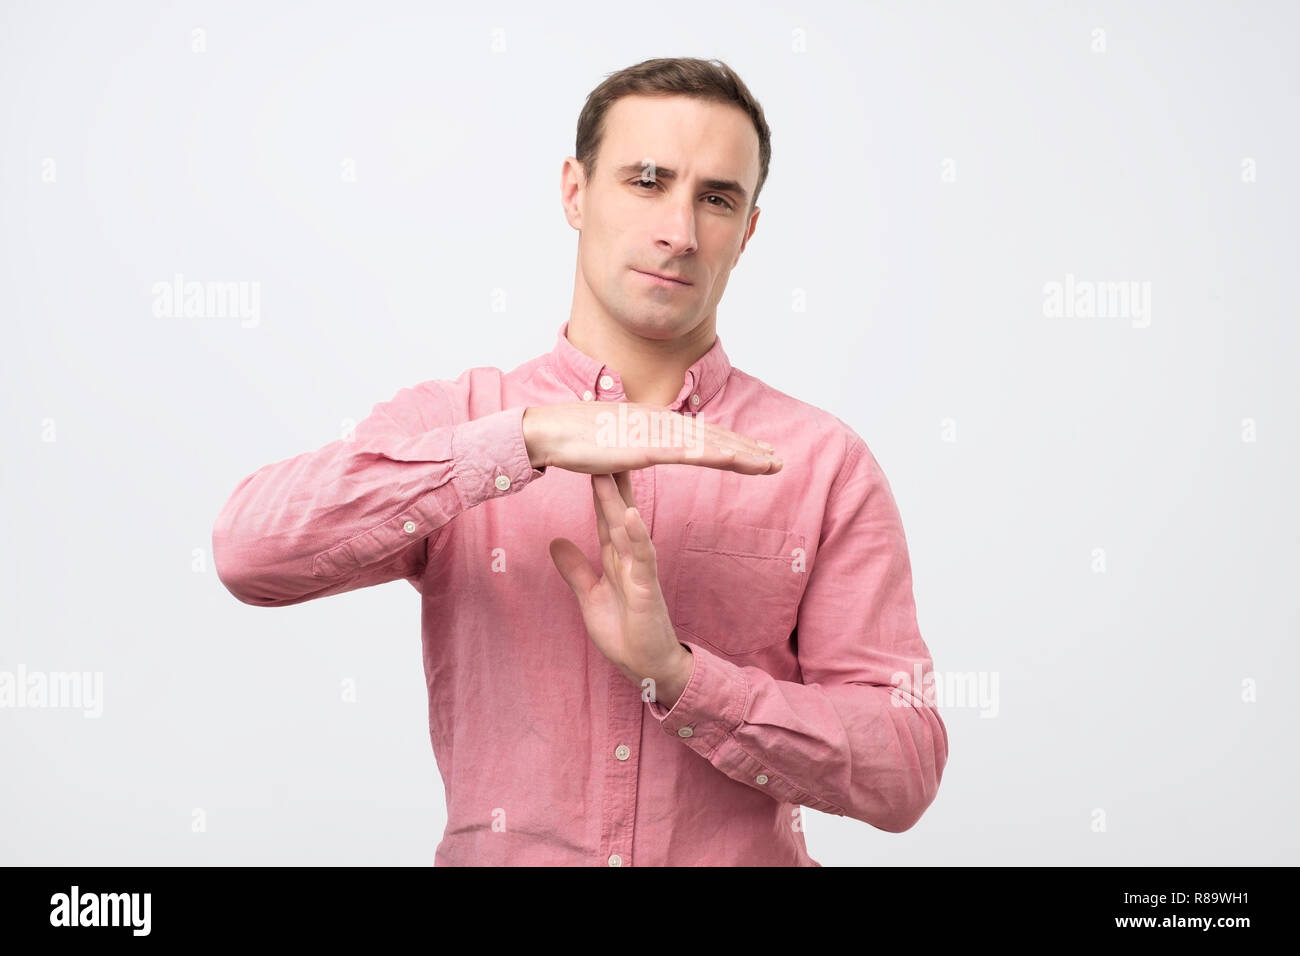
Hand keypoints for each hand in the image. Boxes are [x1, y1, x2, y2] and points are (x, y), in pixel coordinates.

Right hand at [523, 402, 780, 475]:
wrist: (546, 431)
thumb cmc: (572, 439)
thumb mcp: (611, 443)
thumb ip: (630, 445)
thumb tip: (640, 451)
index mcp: (652, 422)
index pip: (700, 433)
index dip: (730, 443)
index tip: (756, 452)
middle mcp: (659, 422)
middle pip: (712, 436)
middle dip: (747, 448)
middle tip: (778, 460)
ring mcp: (652, 433)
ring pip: (707, 443)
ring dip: (742, 453)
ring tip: (769, 463)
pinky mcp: (642, 447)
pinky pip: (686, 452)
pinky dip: (714, 454)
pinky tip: (734, 459)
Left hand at [548, 471, 693, 707]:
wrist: (648, 666)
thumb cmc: (625, 631)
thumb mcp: (590, 595)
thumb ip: (575, 569)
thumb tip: (555, 541)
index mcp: (616, 554)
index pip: (606, 511)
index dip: (597, 484)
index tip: (588, 455)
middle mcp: (631, 555)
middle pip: (617, 509)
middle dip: (607, 478)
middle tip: (600, 445)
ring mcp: (641, 568)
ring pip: (628, 526)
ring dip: (617, 499)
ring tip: (607, 470)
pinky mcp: (647, 586)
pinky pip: (643, 556)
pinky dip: (638, 535)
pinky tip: (632, 514)